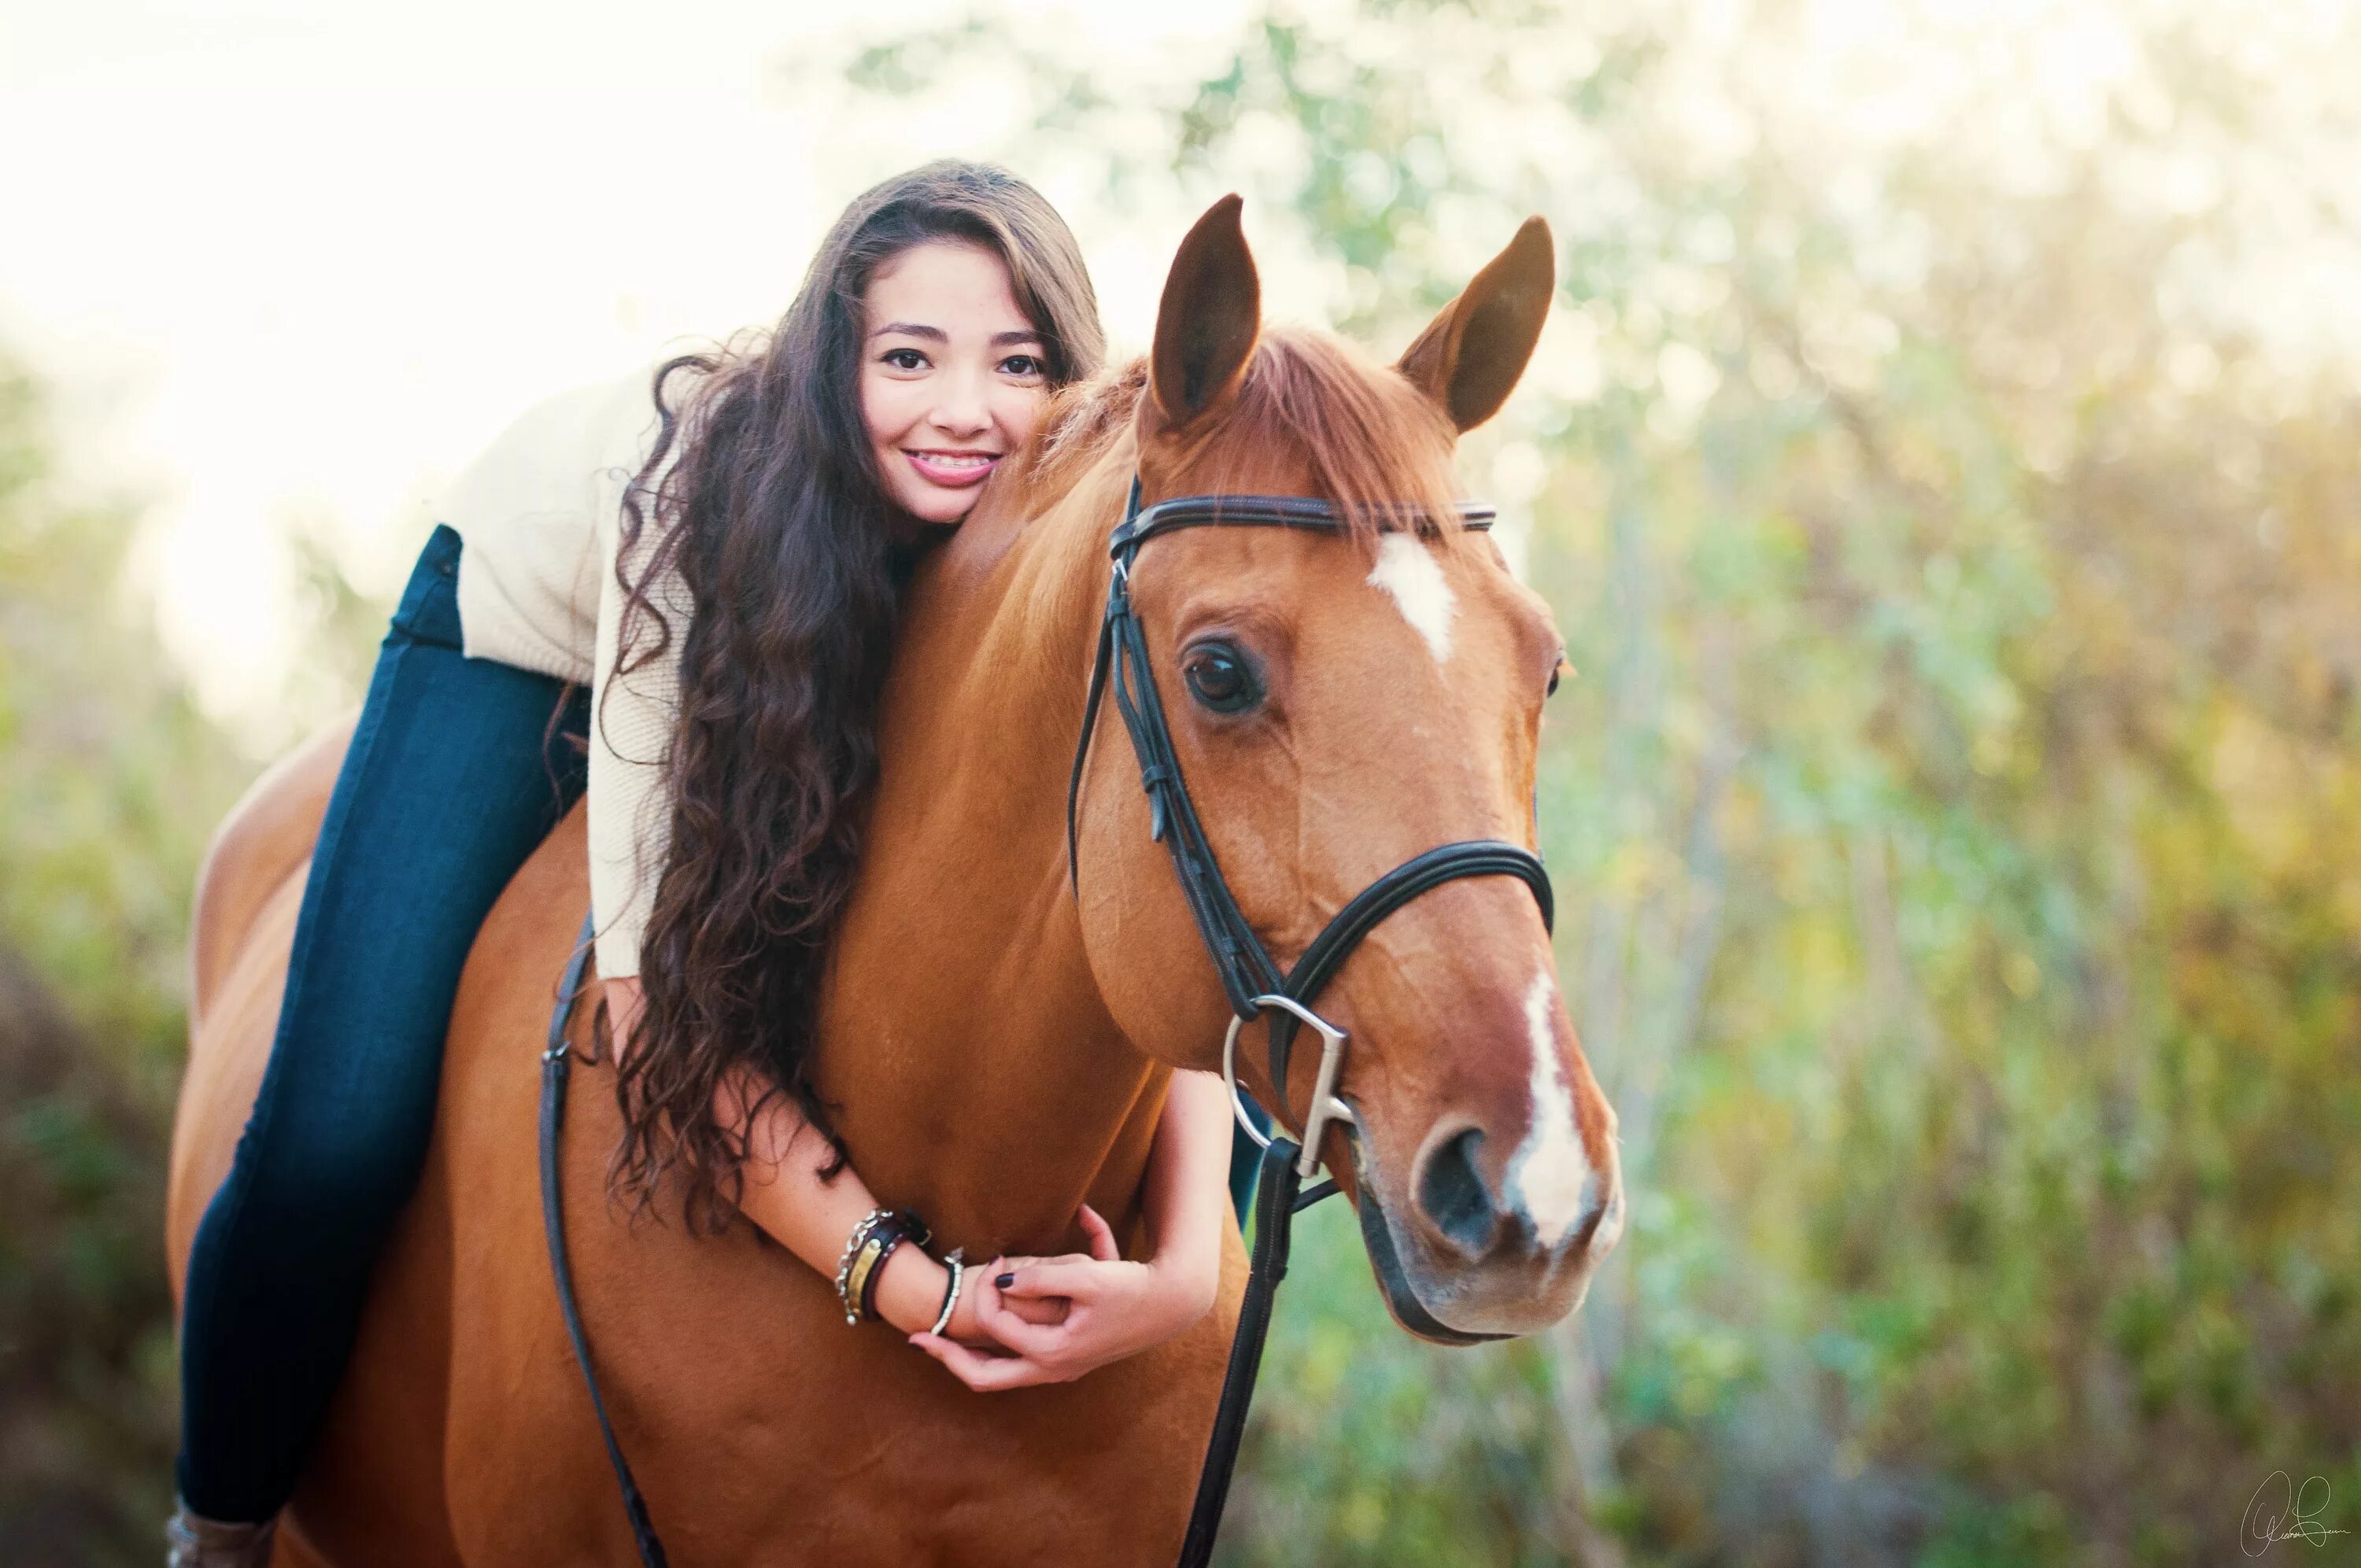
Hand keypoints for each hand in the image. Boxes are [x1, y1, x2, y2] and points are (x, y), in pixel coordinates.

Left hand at [908, 1203, 1217, 1391]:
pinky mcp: (1069, 1354)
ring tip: (941, 1342)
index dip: (987, 1294)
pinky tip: (1004, 1309)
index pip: (998, 1328)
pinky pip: (1024, 1355)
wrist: (1171, 1303)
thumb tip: (1000, 1282)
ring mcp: (1060, 1367)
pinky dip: (1006, 1341)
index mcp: (1053, 1353)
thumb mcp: (1085, 1277)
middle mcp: (1052, 1369)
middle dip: (948, 1359)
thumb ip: (1039, 1278)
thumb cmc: (1130, 1289)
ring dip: (971, 1356)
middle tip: (916, 1341)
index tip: (995, 1262)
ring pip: (1002, 1372)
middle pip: (985, 1377)